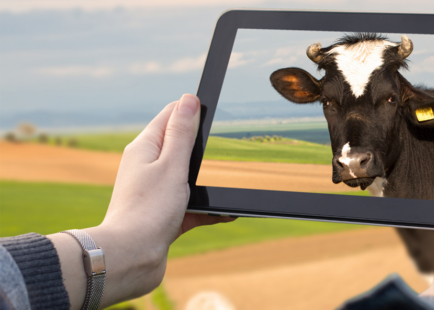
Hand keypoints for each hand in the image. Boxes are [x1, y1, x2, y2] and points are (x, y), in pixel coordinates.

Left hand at [48, 94, 234, 308]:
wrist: (132, 257)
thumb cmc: (149, 209)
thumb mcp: (173, 164)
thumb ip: (182, 133)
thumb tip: (189, 100)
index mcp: (144, 148)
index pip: (169, 116)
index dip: (191, 111)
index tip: (212, 110)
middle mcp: (146, 168)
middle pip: (180, 148)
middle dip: (203, 150)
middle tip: (224, 151)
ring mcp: (155, 193)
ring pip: (188, 180)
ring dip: (208, 184)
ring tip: (230, 189)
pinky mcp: (163, 217)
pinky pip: (191, 208)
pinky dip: (209, 210)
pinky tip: (228, 215)